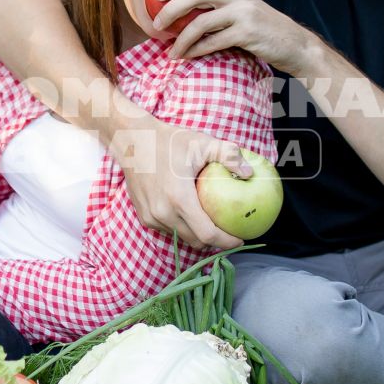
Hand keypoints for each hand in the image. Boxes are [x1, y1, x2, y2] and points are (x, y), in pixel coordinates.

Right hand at [109, 122, 254, 250]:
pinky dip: (182, 226)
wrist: (133, 141)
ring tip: (212, 223)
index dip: (226, 241)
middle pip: (195, 242)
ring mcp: (151, 217)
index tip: (240, 238)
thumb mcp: (203, 143)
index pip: (207, 234)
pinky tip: (191, 214)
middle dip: (215, 242)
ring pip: (181, 237)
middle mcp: (163, 213)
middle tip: (229, 232)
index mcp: (179, 199)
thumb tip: (250, 173)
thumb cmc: (169, 141)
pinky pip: (168, 229)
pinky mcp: (144, 216)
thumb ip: (229, 156)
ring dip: (197, 235)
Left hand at [157, 0, 316, 70]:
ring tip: (171, 51)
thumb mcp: (243, 10)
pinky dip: (196, 50)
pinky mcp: (247, 33)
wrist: (295, 44)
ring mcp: (243, 14)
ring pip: (201, 21)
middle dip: (171, 8)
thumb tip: (185, 14)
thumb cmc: (264, 31)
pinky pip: (213, 42)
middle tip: (156, 23)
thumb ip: (220, 7)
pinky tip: (188, 57)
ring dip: (181, 38)